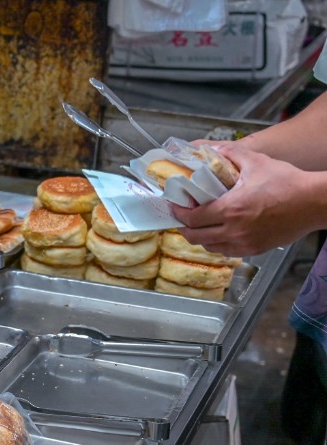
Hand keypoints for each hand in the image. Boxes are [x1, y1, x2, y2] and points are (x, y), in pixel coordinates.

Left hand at [171, 146, 326, 256]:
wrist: (314, 202)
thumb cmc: (288, 181)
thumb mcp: (256, 162)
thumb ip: (231, 154)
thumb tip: (212, 149)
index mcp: (231, 209)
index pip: (192, 218)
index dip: (178, 213)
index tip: (174, 206)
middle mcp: (234, 230)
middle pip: (195, 237)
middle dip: (184, 228)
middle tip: (182, 218)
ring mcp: (244, 243)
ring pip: (210, 247)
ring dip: (200, 237)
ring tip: (199, 225)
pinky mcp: (254, 250)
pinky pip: (227, 251)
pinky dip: (218, 244)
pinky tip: (219, 233)